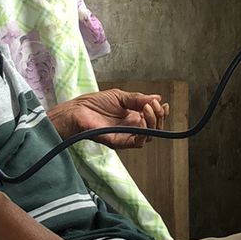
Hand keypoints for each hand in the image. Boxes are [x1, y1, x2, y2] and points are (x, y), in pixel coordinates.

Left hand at [48, 89, 169, 149]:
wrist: (77, 111)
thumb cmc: (94, 104)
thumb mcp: (120, 96)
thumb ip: (138, 99)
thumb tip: (157, 98)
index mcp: (132, 117)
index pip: (153, 119)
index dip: (161, 113)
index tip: (163, 104)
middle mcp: (131, 128)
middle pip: (154, 129)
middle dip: (159, 116)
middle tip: (155, 106)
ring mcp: (125, 136)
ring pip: (148, 136)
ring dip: (153, 123)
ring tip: (147, 109)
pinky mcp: (118, 142)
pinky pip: (136, 142)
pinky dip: (143, 133)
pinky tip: (141, 120)